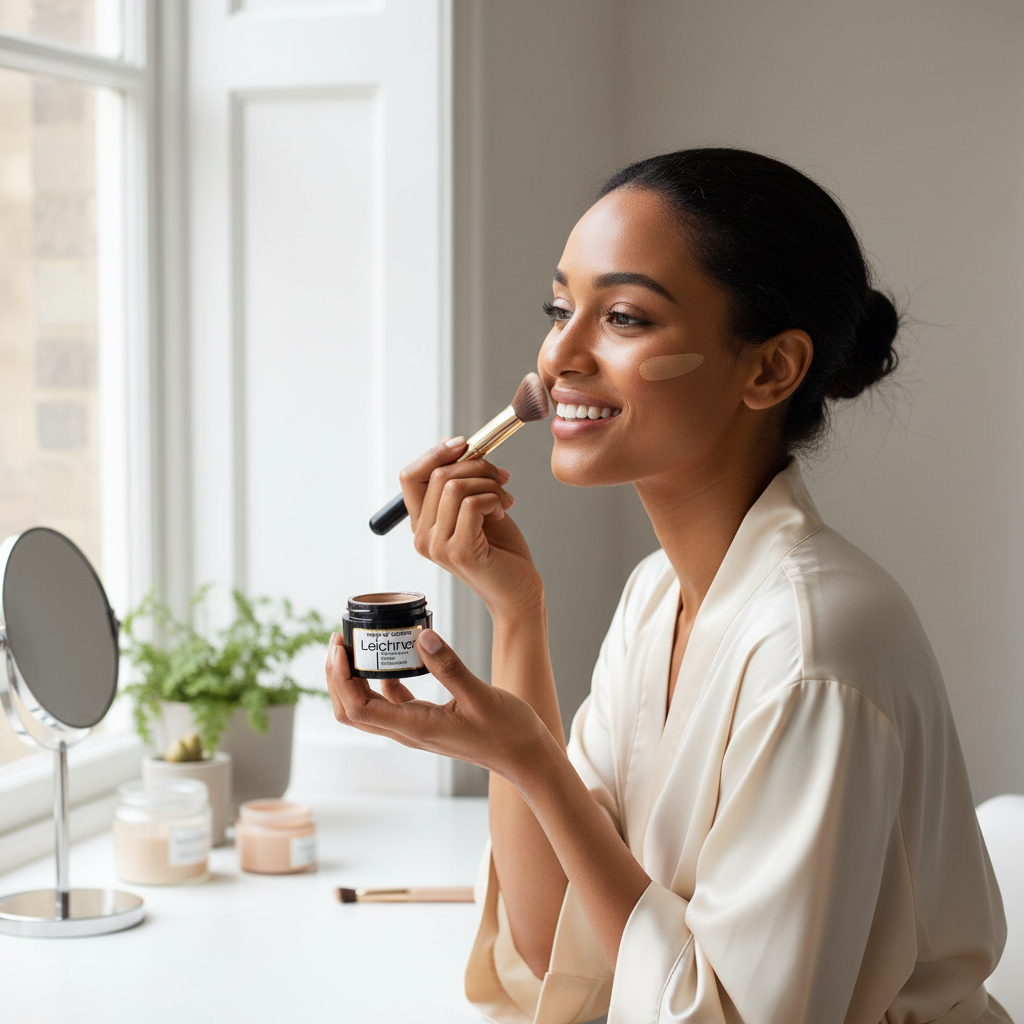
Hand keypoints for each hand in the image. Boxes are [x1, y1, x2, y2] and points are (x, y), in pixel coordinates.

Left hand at [325, 629, 548, 782]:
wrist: (526, 757)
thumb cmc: (508, 732)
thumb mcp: (480, 695)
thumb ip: (449, 667)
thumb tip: (421, 637)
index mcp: (415, 727)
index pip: (357, 708)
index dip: (340, 678)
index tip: (341, 646)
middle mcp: (409, 731)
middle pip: (351, 711)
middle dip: (337, 677)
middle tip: (341, 641)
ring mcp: (416, 728)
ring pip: (368, 708)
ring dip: (354, 679)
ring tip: (358, 645)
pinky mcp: (427, 721)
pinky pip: (392, 702)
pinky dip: (381, 681)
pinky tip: (392, 658)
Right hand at [399, 439, 543, 615]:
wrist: (519, 591)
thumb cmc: (501, 551)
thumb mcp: (477, 508)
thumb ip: (462, 483)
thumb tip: (458, 446)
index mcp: (422, 525)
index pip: (410, 476)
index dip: (435, 454)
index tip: (464, 445)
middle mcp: (422, 537)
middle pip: (437, 475)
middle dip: (476, 466)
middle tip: (501, 477)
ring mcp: (438, 546)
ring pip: (455, 486)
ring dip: (489, 484)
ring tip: (505, 500)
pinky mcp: (459, 551)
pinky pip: (472, 503)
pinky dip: (494, 499)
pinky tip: (503, 513)